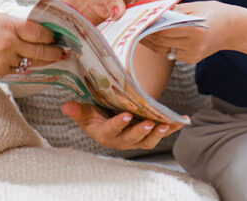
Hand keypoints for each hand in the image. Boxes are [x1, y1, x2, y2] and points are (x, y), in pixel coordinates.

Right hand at [0, 9, 62, 76]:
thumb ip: (11, 21)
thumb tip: (27, 25)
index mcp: (8, 26)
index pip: (39, 32)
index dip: (51, 35)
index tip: (58, 34)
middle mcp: (9, 45)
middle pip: (42, 51)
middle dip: (55, 51)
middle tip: (64, 50)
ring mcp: (4, 60)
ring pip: (33, 62)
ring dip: (43, 60)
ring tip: (53, 56)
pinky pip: (19, 69)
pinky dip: (27, 65)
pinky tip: (32, 61)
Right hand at [61, 102, 181, 150]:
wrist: (106, 119)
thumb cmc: (94, 115)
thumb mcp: (84, 112)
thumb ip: (77, 111)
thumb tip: (64, 106)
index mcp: (105, 134)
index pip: (111, 131)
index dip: (119, 124)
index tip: (127, 115)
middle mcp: (121, 141)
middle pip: (132, 139)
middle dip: (141, 132)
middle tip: (150, 124)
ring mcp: (136, 139)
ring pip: (148, 140)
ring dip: (158, 133)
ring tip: (166, 124)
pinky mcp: (147, 135)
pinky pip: (161, 133)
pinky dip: (172, 127)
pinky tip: (182, 120)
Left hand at [141, 0, 236, 63]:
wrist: (234, 29)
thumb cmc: (214, 12)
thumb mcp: (194, 7)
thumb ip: (173, 11)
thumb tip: (153, 12)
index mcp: (195, 30)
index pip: (164, 29)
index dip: (148, 25)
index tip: (137, 19)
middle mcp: (194, 46)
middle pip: (161, 40)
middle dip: (145, 33)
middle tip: (131, 25)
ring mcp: (193, 55)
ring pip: (162, 49)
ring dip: (149, 41)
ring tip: (137, 32)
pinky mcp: (191, 60)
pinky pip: (169, 53)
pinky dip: (159, 45)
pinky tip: (151, 38)